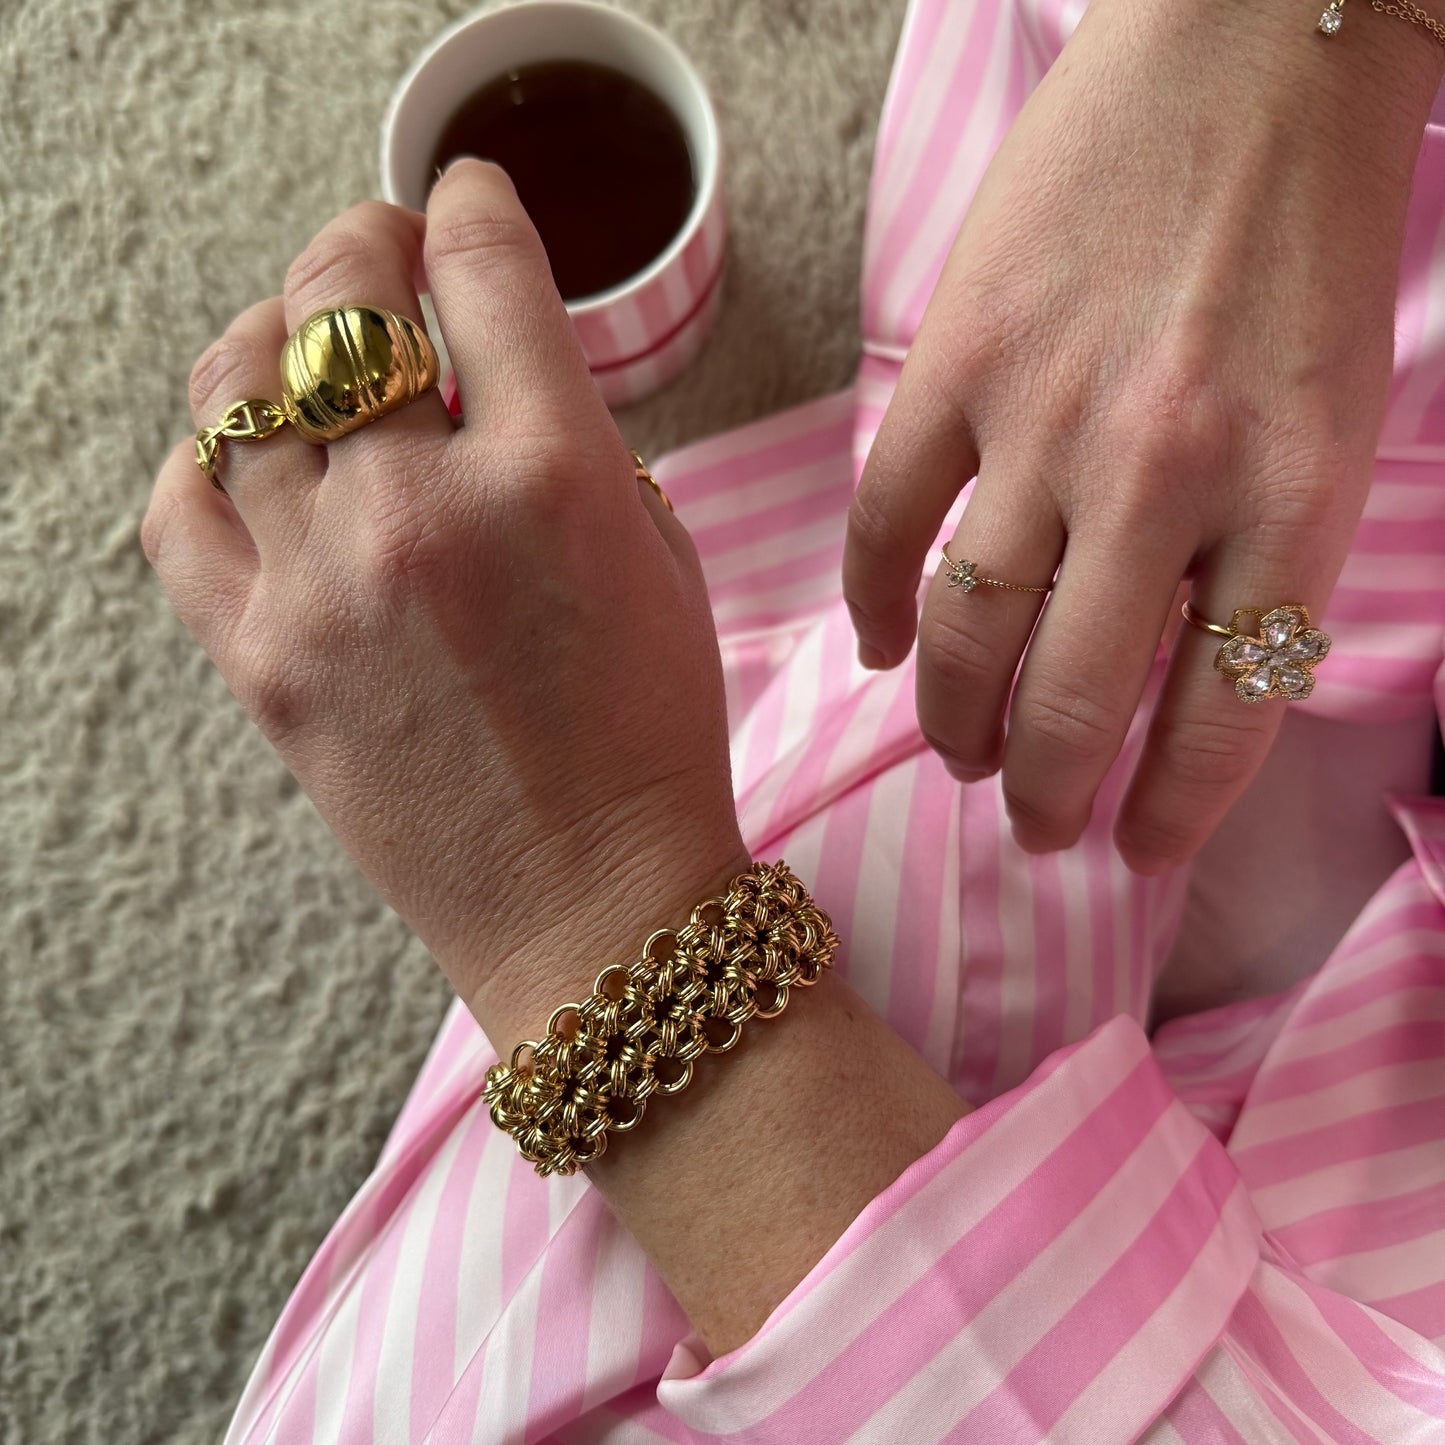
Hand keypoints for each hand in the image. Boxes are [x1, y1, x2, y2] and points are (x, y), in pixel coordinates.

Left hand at [143, 164, 748, 1034]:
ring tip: (310, 347)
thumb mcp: (659, 559)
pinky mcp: (260, 662)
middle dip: (369, 242)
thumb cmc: (652, 738)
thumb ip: (573, 444)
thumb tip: (489, 376)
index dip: (470, 206)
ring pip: (240, 382)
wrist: (592, 905)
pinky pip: (181, 507)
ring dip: (278, 332)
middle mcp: (424, 514)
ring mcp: (324, 588)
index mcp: (556, 478)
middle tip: (388, 254)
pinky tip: (260, 463)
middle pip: (342, 294)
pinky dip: (211, 458)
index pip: (479, 266)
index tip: (465, 206)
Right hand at [844, 0, 1442, 872]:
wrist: (1256, 48)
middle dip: (1042, 793)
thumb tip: (1159, 680)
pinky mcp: (955, 361)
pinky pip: (890, 520)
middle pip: (1069, 698)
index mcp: (1290, 498)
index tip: (1136, 852)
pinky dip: (874, 603)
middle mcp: (1163, 479)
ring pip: (969, 631)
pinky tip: (881, 649)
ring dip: (953, 722)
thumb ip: (1258, 557)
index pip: (1219, 716)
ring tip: (956, 757)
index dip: (1170, 812)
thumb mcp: (1333, 419)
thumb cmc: (1312, 239)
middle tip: (1029, 824)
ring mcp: (1044, 419)